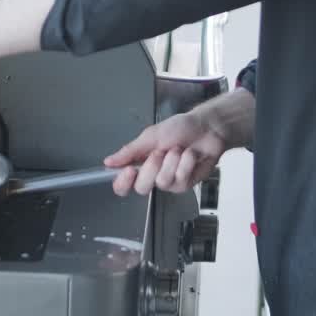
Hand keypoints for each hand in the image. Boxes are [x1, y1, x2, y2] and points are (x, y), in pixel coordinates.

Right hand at [103, 111, 226, 195]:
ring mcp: (170, 182)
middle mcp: (153, 175)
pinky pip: (180, 179)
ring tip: (178, 150)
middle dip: (151, 167)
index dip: (122, 182)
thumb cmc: (180, 128)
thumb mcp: (151, 136)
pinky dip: (185, 163)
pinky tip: (190, 155)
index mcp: (140, 163)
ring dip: (172, 161)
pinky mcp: (185, 184)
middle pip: (141, 188)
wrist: (206, 128)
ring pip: (162, 182)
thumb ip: (130, 150)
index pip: (123, 184)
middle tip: (160, 151)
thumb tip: (109, 161)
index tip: (129, 170)